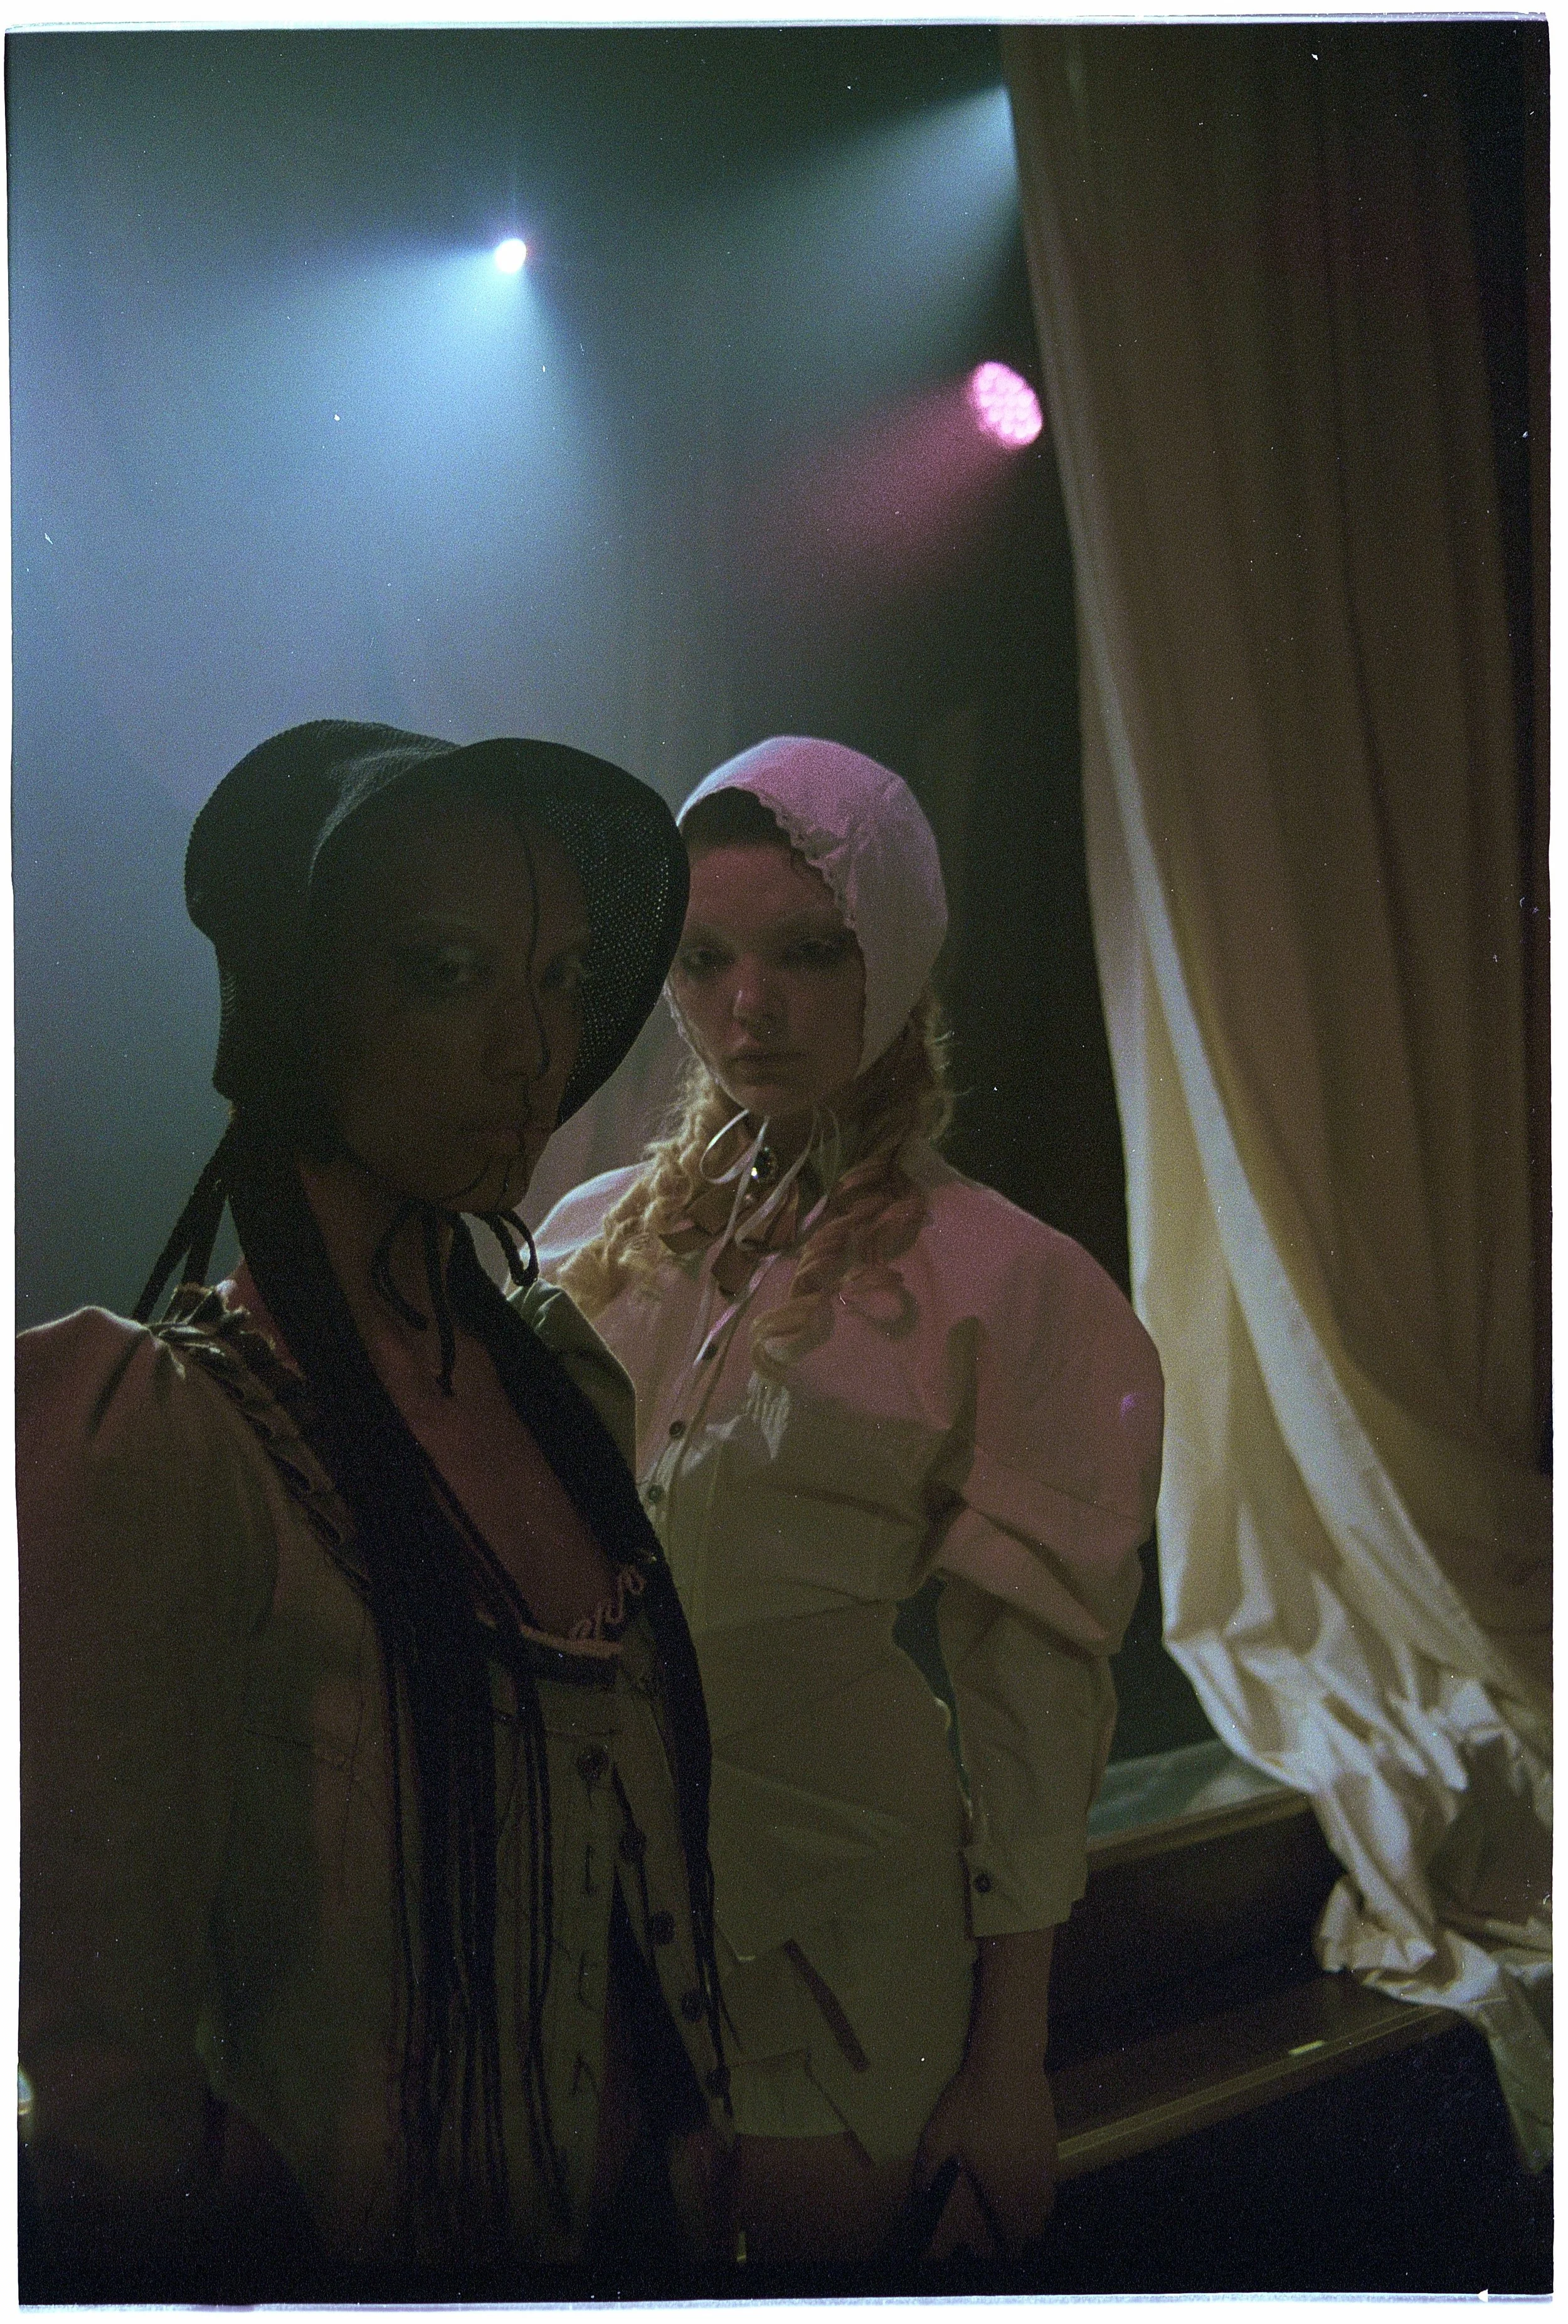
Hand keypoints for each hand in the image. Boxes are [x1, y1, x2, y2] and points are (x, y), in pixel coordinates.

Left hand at [913, 2049, 1058, 2261]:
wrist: (1008, 2061)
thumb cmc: (973, 2103)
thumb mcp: (939, 2135)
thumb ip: (929, 2170)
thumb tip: (921, 2193)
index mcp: (1007, 2191)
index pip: (1016, 2237)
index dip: (1007, 2249)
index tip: (995, 2249)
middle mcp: (1034, 2184)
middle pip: (1036, 2225)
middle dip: (1020, 2232)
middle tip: (1000, 2226)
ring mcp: (1048, 2162)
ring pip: (1046, 2201)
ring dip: (1031, 2210)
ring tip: (1010, 2202)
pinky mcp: (1053, 2140)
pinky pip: (1049, 2177)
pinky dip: (1038, 2185)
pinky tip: (1019, 2168)